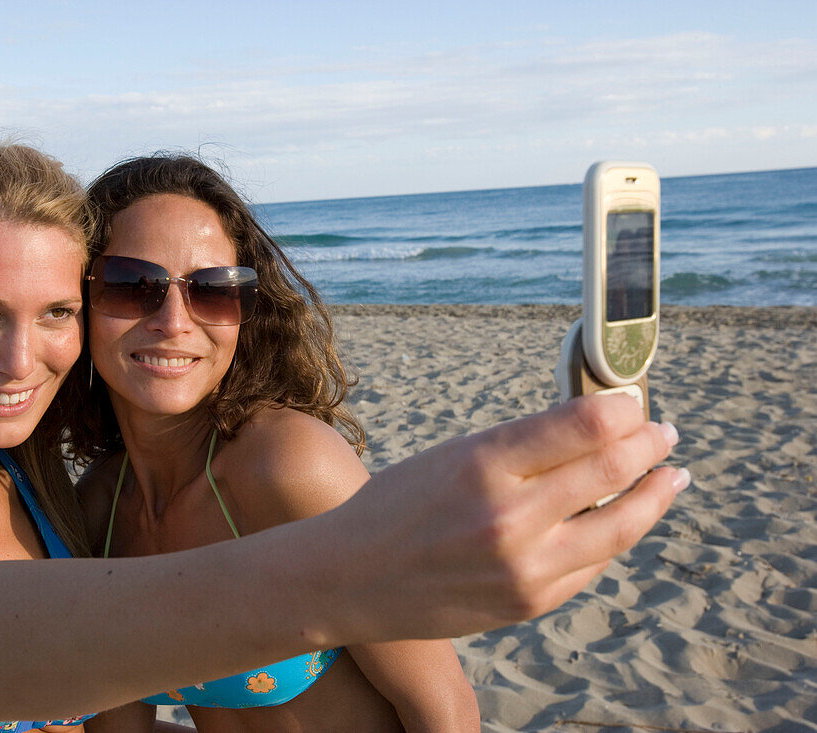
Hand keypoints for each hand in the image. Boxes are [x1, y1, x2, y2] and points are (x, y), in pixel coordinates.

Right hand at [337, 393, 685, 640]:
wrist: (350, 578)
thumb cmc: (398, 504)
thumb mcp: (454, 456)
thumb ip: (524, 447)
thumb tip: (599, 429)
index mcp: (484, 463)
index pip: (586, 423)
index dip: (625, 408)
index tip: (635, 403)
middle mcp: (509, 516)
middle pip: (614, 468)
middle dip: (651, 444)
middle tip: (664, 434)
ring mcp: (523, 567)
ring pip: (621, 526)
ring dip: (656, 496)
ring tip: (672, 478)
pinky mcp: (529, 604)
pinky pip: (592, 565)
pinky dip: (613, 537)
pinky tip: (620, 522)